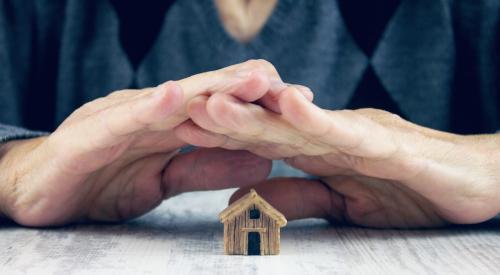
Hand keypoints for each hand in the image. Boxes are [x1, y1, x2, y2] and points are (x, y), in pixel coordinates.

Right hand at [0, 60, 313, 226]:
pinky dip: (149, 108)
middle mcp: (148, 111)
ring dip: (212, 89)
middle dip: (247, 89)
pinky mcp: (90, 134)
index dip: (259, 105)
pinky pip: (122, 121)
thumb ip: (208, 166)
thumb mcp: (164, 180)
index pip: (220, 108)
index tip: (302, 104)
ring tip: (251, 79)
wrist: (36, 190)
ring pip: (172, 100)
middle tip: (290, 85)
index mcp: (168, 123)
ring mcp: (120, 118)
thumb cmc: (101, 180)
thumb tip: (261, 160)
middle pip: (204, 95)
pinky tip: (173, 96)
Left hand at [177, 86, 499, 227]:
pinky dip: (315, 118)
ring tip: (212, 101)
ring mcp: (356, 133)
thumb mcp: (340, 203)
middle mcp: (330, 132)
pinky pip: (345, 130)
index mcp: (317, 148)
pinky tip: (287, 105)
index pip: (260, 140)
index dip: (220, 134)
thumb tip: (241, 202)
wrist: (476, 182)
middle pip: (267, 125)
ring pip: (296, 122)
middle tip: (176, 107)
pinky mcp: (387, 142)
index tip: (179, 129)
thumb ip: (294, 198)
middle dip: (222, 117)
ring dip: (254, 111)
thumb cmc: (408, 189)